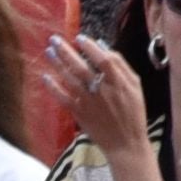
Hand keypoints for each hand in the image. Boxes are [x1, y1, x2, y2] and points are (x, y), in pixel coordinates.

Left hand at [39, 33, 154, 164]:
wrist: (125, 143)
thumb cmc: (133, 112)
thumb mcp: (135, 86)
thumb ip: (121, 66)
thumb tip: (103, 47)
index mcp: (119, 82)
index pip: (103, 59)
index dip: (90, 47)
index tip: (79, 38)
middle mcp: (102, 90)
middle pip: (81, 66)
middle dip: (66, 51)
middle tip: (54, 39)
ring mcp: (89, 102)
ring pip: (70, 80)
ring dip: (58, 64)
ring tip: (49, 52)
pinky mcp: (79, 114)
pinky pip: (63, 98)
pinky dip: (53, 87)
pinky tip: (45, 77)